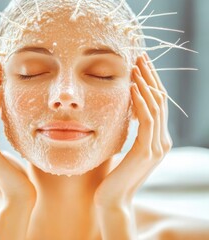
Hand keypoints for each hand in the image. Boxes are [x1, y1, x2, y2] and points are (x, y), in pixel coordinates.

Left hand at [93, 53, 172, 238]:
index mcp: (155, 139)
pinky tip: (133, 87)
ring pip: (156, 107)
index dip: (149, 83)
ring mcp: (157, 146)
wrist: (110, 200)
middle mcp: (161, 140)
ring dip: (147, 84)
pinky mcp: (147, 151)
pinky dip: (141, 102)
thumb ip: (127, 131)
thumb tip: (121, 112)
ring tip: (137, 65)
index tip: (139, 65)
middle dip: (151, 77)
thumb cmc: (111, 175)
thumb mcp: (121, 147)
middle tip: (141, 57)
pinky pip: (147, 120)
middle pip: (160, 101)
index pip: (156, 104)